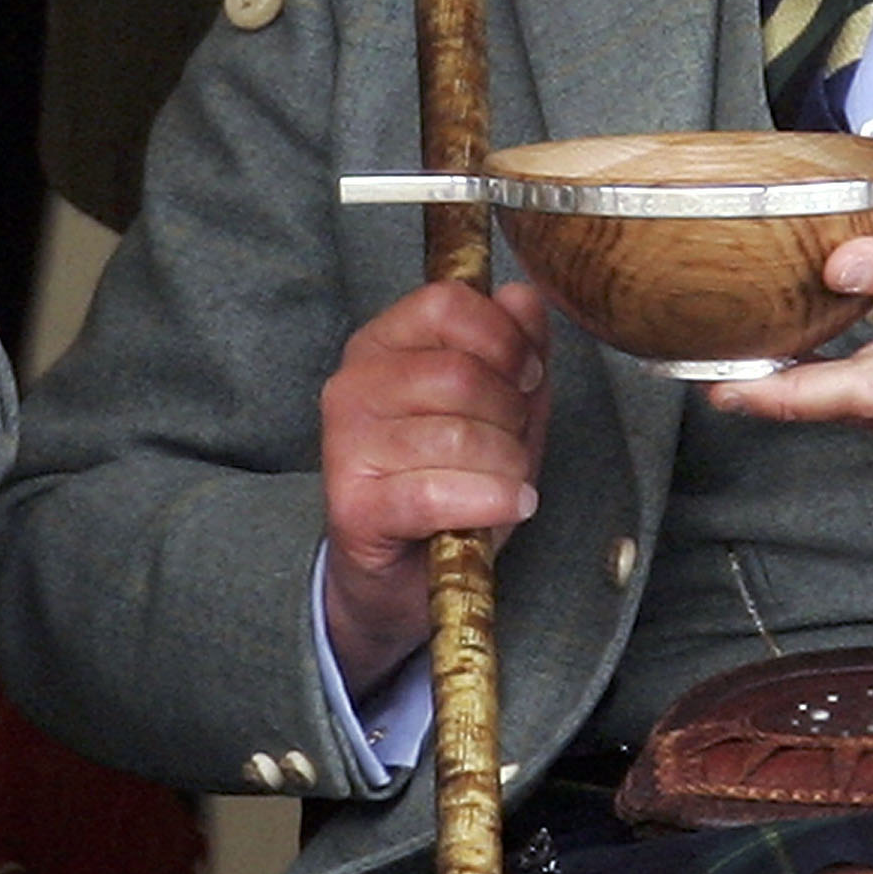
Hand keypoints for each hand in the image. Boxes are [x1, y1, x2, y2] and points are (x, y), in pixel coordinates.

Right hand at [320, 280, 550, 697]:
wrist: (401, 577)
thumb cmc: (450, 484)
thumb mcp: (499, 408)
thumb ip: (515, 347)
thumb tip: (523, 296)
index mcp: (382, 344)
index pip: (445, 303)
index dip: (503, 337)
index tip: (527, 376)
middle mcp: (353, 384)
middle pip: (459, 373)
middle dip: (510, 415)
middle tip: (511, 446)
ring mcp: (346, 443)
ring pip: (457, 434)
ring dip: (505, 466)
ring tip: (503, 484)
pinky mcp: (353, 502)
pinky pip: (439, 491)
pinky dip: (490, 501)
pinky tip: (506, 508)